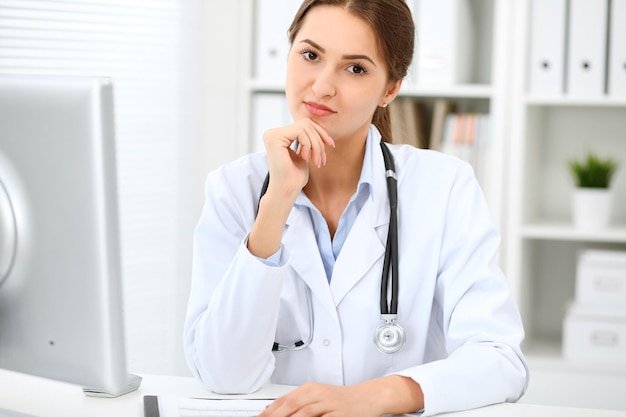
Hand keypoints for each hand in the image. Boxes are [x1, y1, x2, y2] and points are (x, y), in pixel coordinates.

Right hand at [248, 119, 334, 258]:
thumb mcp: (304, 153)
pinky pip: (300, 132)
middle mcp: (272, 133)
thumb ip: (307, 138)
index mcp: (279, 136)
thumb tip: (316, 125)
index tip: (331, 145)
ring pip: (305, 127)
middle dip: (319, 140)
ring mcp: (272, 135)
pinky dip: (308, 145)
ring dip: (316, 145)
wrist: (286, 191)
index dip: (320, 133)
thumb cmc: (295, 177)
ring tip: (316, 161)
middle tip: (321, 159)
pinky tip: (304, 158)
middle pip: (306, 123)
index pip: (304, 124)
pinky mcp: (274, 138)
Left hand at [258, 376, 423, 416]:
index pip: (285, 399)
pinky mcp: (342, 414)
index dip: (270, 411)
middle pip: (292, 406)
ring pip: (305, 413)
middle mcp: (319, 394)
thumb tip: (274, 410)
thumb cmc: (343, 399)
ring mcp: (331, 404)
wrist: (369, 396)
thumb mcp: (319, 396)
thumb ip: (300, 402)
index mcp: (311, 388)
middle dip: (276, 416)